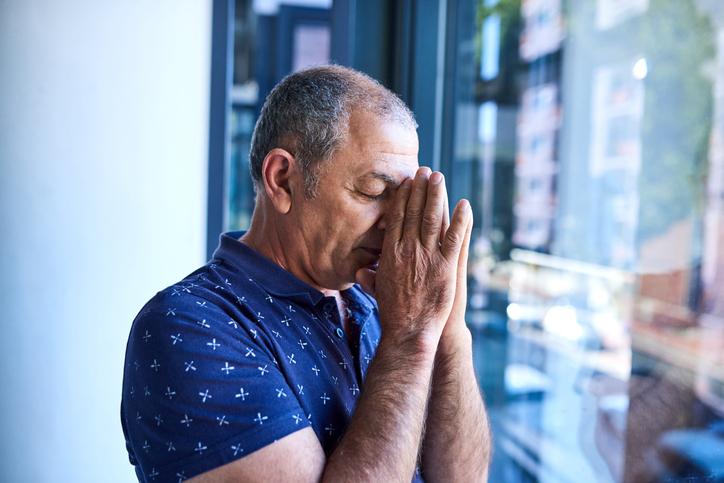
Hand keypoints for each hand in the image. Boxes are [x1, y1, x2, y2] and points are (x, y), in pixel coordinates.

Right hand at [361, 167, 471, 343]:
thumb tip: (358, 272)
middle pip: (415, 212)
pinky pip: (454, 238)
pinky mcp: (446, 267)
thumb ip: (369, 278)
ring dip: (437, 195)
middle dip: (420, 189)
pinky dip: (461, 220)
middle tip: (425, 170)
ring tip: (440, 177)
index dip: (403, 198)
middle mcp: (408, 250)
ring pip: (433, 219)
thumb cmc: (392, 313)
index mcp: (391, 253)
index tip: (408, 182)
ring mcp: (427, 257)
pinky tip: (465, 204)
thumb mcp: (377, 292)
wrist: (409, 331)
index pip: (397, 218)